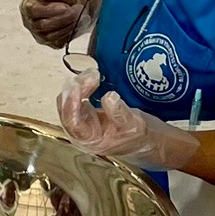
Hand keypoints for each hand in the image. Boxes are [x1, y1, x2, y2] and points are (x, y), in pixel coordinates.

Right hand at [19, 0, 92, 48]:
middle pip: (43, 25)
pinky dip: (71, 32)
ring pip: (52, 36)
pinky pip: (60, 42)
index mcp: (27, 5)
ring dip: (69, 25)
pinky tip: (78, 22)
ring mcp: (40, 34)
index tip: (66, 6)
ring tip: (81, 14)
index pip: (32, 10)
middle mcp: (30, 21)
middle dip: (63, 18)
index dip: (50, 10)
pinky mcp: (51, 43)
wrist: (77, 3)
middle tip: (79, 9)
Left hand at [56, 71, 197, 171]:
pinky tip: (93, 78)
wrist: (147, 141)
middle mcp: (82, 134)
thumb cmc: (140, 138)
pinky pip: (77, 98)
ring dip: (79, 86)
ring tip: (94, 74)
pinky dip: (83, 87)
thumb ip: (120, 114)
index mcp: (90, 141)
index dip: (71, 104)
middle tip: (92, 74)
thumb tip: (109, 97)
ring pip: (71, 102)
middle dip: (76, 90)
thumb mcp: (135, 126)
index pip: (72, 123)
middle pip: (67, 110)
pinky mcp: (86, 113)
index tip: (78, 85)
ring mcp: (82, 123)